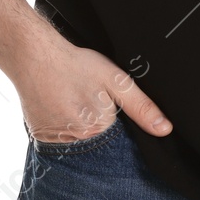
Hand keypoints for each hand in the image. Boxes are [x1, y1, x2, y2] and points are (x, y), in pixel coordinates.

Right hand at [8, 25, 172, 143]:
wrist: (35, 56)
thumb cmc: (77, 65)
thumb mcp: (117, 80)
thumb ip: (142, 107)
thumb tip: (165, 130)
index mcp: (99, 129)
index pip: (120, 140)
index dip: (120, 123)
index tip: (109, 105)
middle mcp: (77, 142)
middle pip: (99, 143)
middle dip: (101, 126)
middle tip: (89, 98)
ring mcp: (56, 142)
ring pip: (79, 142)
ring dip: (82, 128)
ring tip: (76, 101)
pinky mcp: (41, 138)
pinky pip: (60, 140)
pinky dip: (65, 128)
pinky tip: (63, 108)